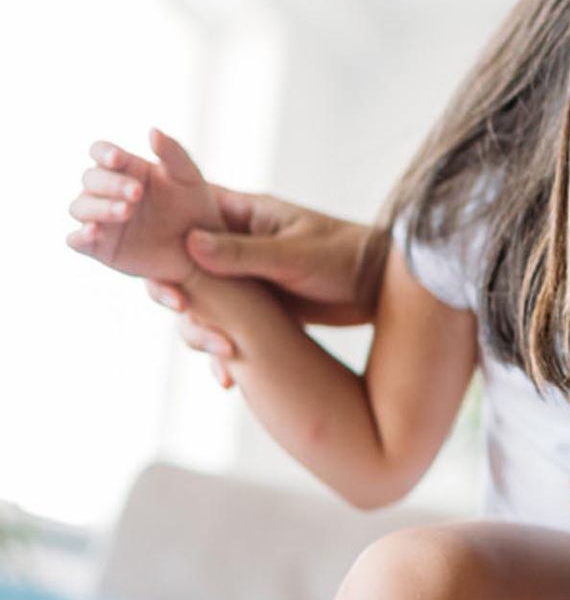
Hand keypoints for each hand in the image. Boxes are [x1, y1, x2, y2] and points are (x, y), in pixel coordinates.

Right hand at [67, 128, 222, 287]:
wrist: (201, 250)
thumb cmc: (193, 208)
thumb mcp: (189, 179)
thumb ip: (173, 153)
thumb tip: (153, 130)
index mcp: (124, 168)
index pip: (100, 152)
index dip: (104, 153)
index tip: (118, 159)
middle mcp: (105, 191)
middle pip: (91, 179)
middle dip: (111, 184)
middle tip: (137, 192)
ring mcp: (99, 218)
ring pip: (80, 207)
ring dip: (98, 207)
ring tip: (126, 210)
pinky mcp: (98, 246)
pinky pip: (77, 240)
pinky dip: (80, 235)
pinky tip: (93, 232)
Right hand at [69, 130, 383, 388]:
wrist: (386, 286)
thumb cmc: (347, 256)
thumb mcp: (295, 255)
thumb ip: (244, 253)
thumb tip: (190, 244)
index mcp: (238, 217)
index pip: (181, 218)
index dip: (158, 240)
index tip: (154, 268)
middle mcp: (232, 247)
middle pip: (179, 269)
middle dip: (174, 294)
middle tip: (181, 310)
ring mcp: (243, 281)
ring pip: (201, 306)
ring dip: (200, 330)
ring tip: (220, 352)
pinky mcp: (258, 311)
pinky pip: (227, 331)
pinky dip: (224, 355)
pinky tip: (229, 382)